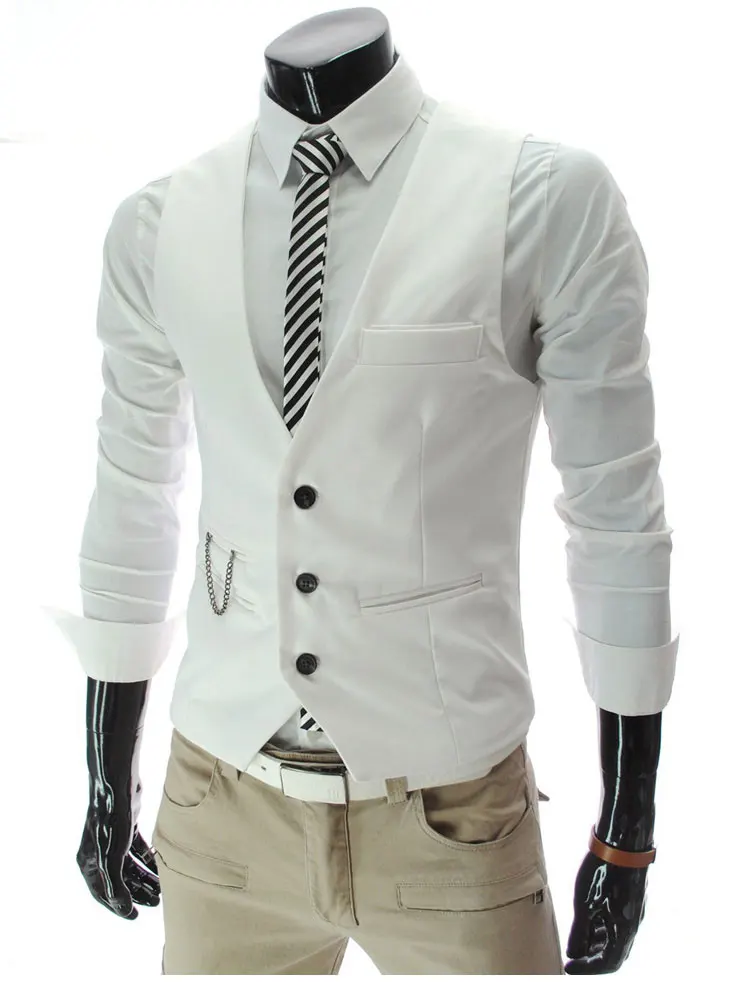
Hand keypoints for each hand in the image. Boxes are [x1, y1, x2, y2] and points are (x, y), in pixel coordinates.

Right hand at [77, 776, 160, 918]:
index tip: (135, 916)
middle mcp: (98, 853)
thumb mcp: (113, 856)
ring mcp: (113, 840)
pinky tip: (161, 866)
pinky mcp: (126, 827)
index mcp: (89, 862)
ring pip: (130, 866)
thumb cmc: (110, 821)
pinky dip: (148, 860)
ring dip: (145, 877)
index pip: (102, 893)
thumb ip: (116, 883)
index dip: (118, 907)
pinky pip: (138, 851)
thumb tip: (122, 907)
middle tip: (156, 903)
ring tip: (161, 889)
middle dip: (137, 893)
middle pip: (119, 880)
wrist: (117, 786)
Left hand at [565, 850, 647, 973]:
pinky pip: (618, 923)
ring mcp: (634, 911)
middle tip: (572, 956)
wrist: (623, 841)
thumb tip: (574, 954)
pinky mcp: (631, 898)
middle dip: (592, 958)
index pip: (608, 964)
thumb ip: (579, 932)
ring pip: (616, 937)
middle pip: (614, 953)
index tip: (568, 966)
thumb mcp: (585, 904)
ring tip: (577, 939)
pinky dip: (603, 927)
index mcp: (624, 932)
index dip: (587, 969)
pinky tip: (588, 920)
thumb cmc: (603, 872)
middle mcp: (633, 925)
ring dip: (597, 943)